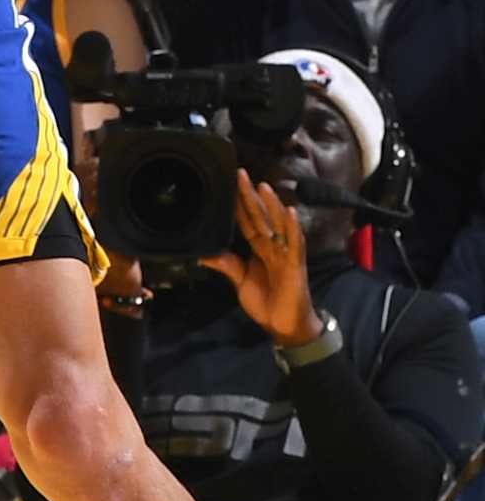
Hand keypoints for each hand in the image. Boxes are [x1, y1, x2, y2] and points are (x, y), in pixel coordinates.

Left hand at [199, 169, 320, 346]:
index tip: (230, 185)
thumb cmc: (267, 303)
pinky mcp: (296, 265)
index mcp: (260, 250)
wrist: (285, 327)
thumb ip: (227, 265)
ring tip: (263, 186)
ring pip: (278, 225)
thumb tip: (203, 254)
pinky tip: (289, 212)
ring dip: (271, 205)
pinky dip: (293, 227)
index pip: (248, 222)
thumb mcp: (241, 281)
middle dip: (251, 197)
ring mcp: (285, 254)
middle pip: (261, 217)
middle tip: (241, 174)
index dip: (239, 205)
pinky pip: (294, 244)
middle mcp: (273, 247)